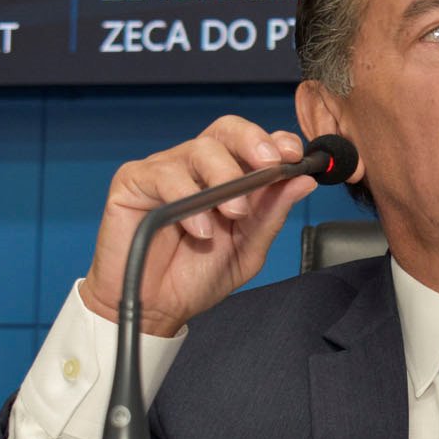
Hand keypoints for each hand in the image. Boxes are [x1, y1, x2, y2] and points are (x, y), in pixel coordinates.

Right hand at [79, 117, 319, 336]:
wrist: (157, 308)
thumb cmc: (196, 276)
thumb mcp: (247, 249)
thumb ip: (272, 215)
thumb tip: (304, 181)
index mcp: (228, 178)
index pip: (253, 142)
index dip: (275, 141)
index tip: (293, 156)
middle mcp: (197, 168)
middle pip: (226, 130)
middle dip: (253, 142)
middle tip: (269, 166)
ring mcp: (165, 171)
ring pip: (199, 148)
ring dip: (225, 177)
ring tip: (233, 215)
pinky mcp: (134, 182)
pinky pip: (163, 174)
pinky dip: (186, 198)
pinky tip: (199, 229)